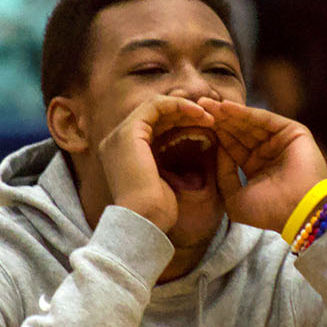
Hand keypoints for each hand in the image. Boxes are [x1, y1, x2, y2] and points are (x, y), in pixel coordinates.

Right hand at [97, 94, 215, 231]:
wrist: (144, 221)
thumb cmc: (157, 211)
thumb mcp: (165, 180)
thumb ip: (168, 161)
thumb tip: (192, 149)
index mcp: (122, 152)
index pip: (153, 126)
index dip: (179, 122)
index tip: (205, 128)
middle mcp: (116, 140)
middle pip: (154, 114)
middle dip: (184, 113)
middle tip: (210, 119)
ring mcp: (120, 135)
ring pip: (155, 106)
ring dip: (184, 108)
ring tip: (208, 117)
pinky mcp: (129, 132)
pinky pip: (156, 106)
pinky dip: (178, 106)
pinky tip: (198, 114)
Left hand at [198, 98, 326, 232]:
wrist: (298, 213)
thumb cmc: (268, 212)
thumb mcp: (234, 198)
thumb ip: (223, 175)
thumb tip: (216, 150)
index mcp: (256, 168)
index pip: (232, 147)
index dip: (214, 136)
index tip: (193, 125)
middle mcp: (268, 152)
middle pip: (239, 131)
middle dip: (218, 120)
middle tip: (196, 106)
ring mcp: (281, 141)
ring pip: (250, 123)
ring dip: (228, 113)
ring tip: (207, 104)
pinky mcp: (293, 131)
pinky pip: (264, 119)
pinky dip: (245, 112)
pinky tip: (225, 107)